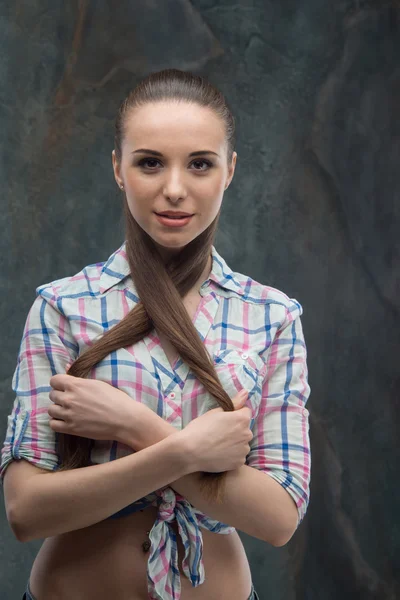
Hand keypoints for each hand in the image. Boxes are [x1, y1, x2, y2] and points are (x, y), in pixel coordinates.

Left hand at [47, 364, 161, 447]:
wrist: (124, 419)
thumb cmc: (115, 399)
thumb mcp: (98, 383)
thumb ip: (79, 377)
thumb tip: (66, 366)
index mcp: (76, 385)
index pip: (54, 380)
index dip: (59, 383)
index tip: (65, 387)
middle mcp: (69, 399)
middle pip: (52, 395)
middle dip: (60, 396)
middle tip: (71, 400)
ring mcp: (69, 414)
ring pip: (51, 410)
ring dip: (58, 410)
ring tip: (69, 411)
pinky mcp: (71, 429)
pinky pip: (53, 424)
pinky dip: (57, 422)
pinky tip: (67, 421)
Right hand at [179, 389, 252, 472]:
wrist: (189, 451)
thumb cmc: (200, 428)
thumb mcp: (215, 412)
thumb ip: (234, 402)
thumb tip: (246, 392)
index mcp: (242, 419)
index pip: (245, 412)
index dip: (234, 415)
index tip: (223, 421)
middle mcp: (247, 434)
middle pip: (244, 429)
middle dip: (235, 430)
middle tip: (218, 433)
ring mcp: (244, 450)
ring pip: (241, 444)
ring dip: (234, 444)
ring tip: (217, 445)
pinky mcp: (239, 463)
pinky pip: (238, 457)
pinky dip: (231, 456)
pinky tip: (219, 455)